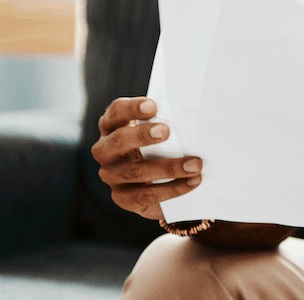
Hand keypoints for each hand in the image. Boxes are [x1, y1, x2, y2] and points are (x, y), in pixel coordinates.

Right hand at [90, 96, 202, 219]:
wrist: (157, 183)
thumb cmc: (160, 146)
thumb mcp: (160, 132)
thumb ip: (169, 122)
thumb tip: (197, 116)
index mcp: (114, 126)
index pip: (116, 112)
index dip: (131, 108)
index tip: (152, 106)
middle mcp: (106, 150)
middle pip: (118, 140)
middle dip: (142, 136)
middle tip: (166, 131)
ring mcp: (112, 175)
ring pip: (135, 171)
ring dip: (168, 168)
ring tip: (195, 165)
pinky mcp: (123, 197)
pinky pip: (146, 195)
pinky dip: (172, 188)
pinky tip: (192, 182)